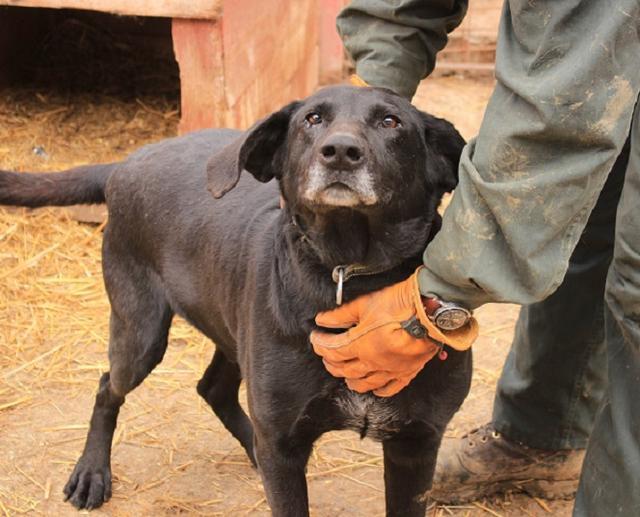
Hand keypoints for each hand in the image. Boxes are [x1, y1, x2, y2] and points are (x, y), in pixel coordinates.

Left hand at [310, 268, 477, 396]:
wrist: (431, 312)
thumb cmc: (398, 304)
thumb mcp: (365, 304)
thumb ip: (341, 315)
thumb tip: (321, 320)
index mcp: (359, 346)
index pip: (332, 350)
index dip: (320, 344)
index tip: (314, 337)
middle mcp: (372, 363)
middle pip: (344, 370)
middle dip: (331, 363)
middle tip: (326, 355)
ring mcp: (389, 370)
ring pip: (364, 383)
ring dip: (350, 380)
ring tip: (344, 375)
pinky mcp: (407, 372)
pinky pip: (390, 388)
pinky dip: (378, 390)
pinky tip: (374, 388)